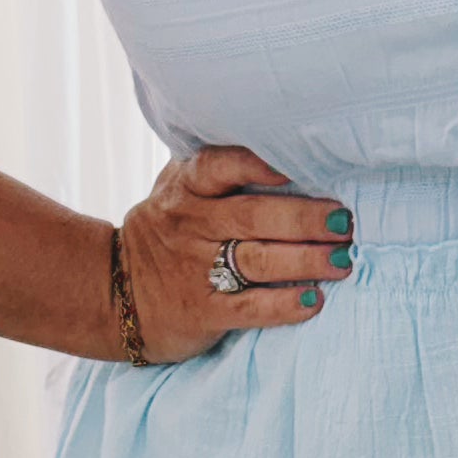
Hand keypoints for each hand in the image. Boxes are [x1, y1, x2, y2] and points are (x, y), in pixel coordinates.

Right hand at [116, 144, 352, 362]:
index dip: (262, 163)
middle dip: (305, 217)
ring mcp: (196, 269)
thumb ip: (220, 170)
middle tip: (345, 221)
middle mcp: (191, 224)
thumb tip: (290, 146)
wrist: (112, 294)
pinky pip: (250, 307)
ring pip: (257, 260)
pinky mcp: (203, 311)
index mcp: (187, 187)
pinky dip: (285, 305)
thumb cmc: (168, 233)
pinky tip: (315, 300)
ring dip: (306, 259)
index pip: (222, 165)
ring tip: (343, 259)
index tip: (303, 162)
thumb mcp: (178, 191)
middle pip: (253, 215)